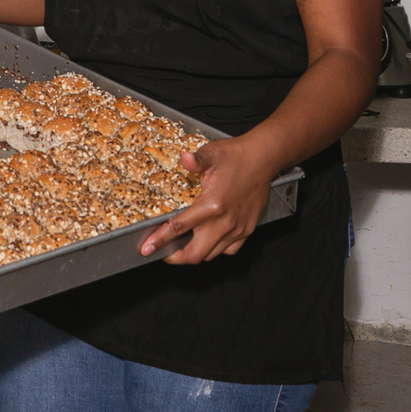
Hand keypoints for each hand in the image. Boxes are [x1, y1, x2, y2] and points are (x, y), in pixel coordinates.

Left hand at [140, 135, 279, 264]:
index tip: (147, 249)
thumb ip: (195, 160)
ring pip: (212, 255)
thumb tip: (184, 159)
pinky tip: (208, 240)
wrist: (263, 158)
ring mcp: (238, 228)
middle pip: (196, 254)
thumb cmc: (236, 156)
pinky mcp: (247, 229)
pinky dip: (216, 250)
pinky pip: (230, 250)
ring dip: (196, 253)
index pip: (179, 228)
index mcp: (212, 205)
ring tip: (183, 246)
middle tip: (165, 253)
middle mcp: (225, 222)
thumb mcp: (211, 153)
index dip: (160, 240)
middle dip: (177, 257)